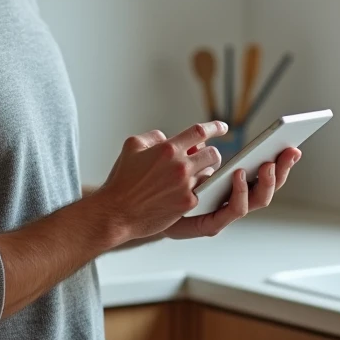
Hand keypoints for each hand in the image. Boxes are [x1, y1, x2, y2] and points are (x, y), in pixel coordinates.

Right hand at [93, 121, 227, 242]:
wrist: (116, 212)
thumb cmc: (121, 179)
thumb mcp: (131, 146)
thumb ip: (153, 136)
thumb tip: (166, 137)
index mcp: (167, 149)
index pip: (200, 132)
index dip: (215, 127)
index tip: (223, 127)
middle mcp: (180, 166)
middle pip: (213, 153)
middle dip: (211, 154)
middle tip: (205, 158)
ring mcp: (185, 186)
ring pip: (210, 174)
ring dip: (205, 172)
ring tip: (194, 176)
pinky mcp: (186, 204)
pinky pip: (203, 191)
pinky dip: (198, 190)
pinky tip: (189, 191)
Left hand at [162, 146, 300, 239]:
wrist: (135, 212)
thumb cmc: (157, 187)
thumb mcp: (179, 161)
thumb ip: (194, 151)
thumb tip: (205, 138)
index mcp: (231, 185)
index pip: (262, 172)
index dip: (280, 160)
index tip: (292, 141)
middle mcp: (232, 201)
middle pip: (267, 187)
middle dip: (283, 169)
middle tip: (291, 150)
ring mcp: (224, 214)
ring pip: (256, 201)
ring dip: (266, 182)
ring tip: (267, 163)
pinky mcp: (211, 225)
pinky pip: (232, 211)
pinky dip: (240, 194)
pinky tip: (240, 174)